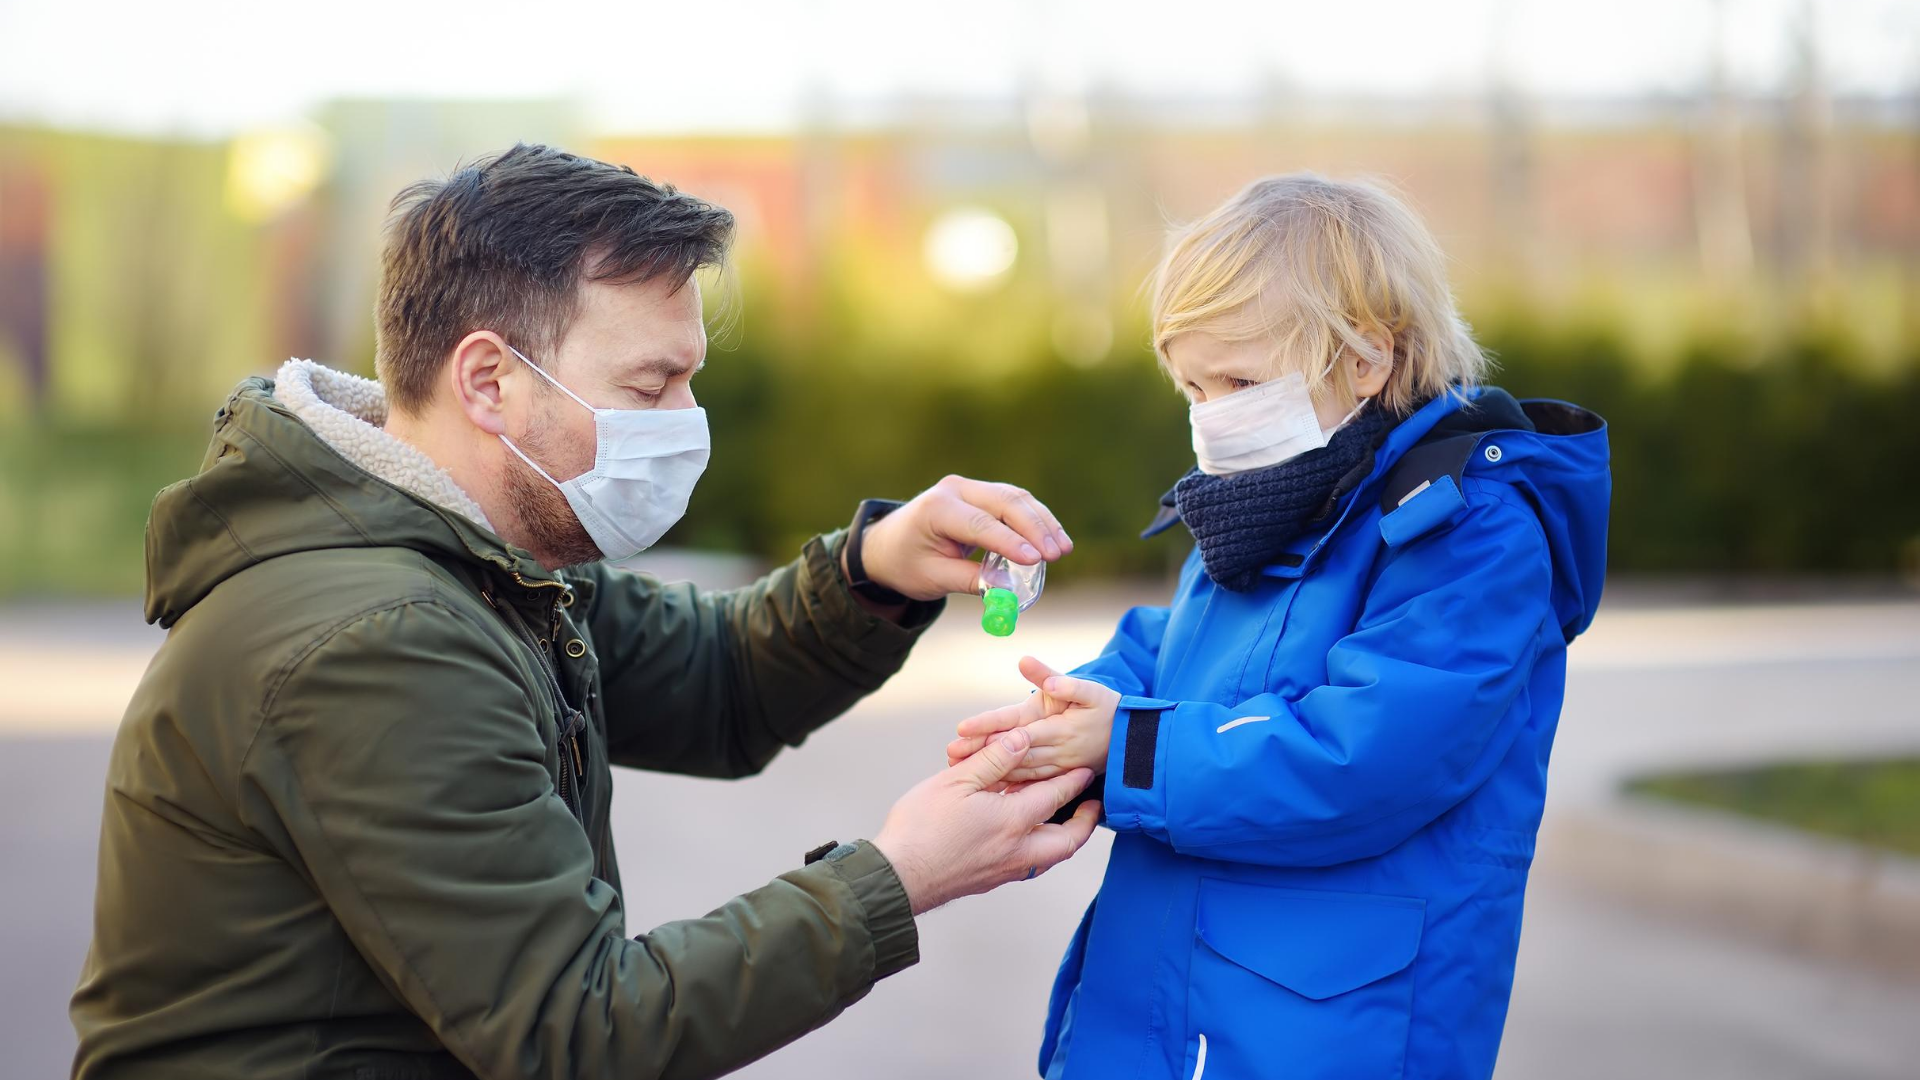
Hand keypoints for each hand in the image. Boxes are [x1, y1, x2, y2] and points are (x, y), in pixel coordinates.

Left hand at [848, 476, 1071, 601]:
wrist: (887, 544)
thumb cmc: (906, 564)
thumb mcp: (932, 579)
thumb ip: (970, 581)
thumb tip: (1009, 592)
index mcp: (936, 509)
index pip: (980, 524)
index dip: (1010, 542)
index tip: (1037, 560)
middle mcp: (954, 490)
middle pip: (1004, 502)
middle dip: (1035, 528)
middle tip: (1057, 555)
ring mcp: (968, 487)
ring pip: (1015, 498)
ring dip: (1042, 522)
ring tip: (1063, 548)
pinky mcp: (980, 493)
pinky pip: (1013, 501)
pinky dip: (1035, 518)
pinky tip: (1053, 537)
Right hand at [872, 727, 1100, 915]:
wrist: (898, 878)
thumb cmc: (921, 827)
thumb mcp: (955, 782)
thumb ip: (993, 760)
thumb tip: (1021, 739)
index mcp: (1013, 821)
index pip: (1055, 796)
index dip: (1073, 780)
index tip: (1086, 769)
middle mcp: (1018, 850)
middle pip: (1067, 840)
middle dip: (1084, 822)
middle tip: (1092, 805)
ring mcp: (1005, 870)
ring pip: (1050, 857)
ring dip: (1064, 839)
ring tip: (1066, 821)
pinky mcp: (990, 880)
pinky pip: (1030, 866)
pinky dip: (1041, 850)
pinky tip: (1028, 838)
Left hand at [948, 658, 1119, 782]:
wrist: (1132, 741)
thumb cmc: (1108, 709)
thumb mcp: (1090, 689)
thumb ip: (1062, 681)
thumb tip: (1029, 663)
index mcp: (1059, 727)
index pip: (1017, 728)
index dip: (990, 727)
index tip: (962, 729)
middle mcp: (1056, 751)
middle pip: (1012, 754)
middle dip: (981, 753)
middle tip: (951, 754)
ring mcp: (1058, 768)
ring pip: (1019, 773)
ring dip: (990, 772)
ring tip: (960, 770)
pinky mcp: (1060, 778)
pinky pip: (1032, 785)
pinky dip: (1010, 788)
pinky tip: (989, 791)